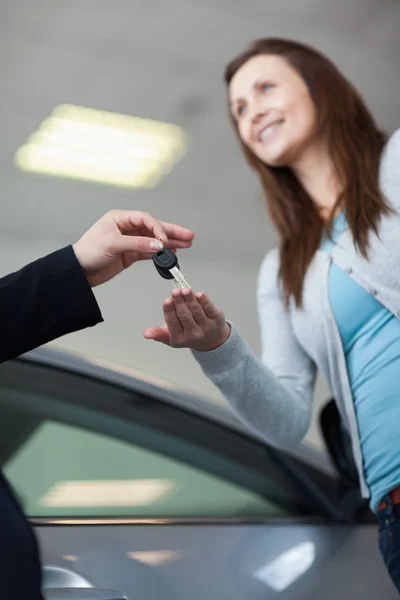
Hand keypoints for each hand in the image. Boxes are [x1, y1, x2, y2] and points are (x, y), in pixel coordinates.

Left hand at [72, 210, 193, 286]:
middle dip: (171, 232)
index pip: (146, 219)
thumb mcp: (113, 245)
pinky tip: (172, 254)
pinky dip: (160, 254)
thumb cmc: (88, 252)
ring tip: (186, 244)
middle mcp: (126, 227)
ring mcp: (130, 241)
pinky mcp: (130, 254)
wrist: (78, 271)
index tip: (164, 240)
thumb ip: (137, 244)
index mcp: (120, 218)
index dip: (158, 228)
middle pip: (154, 227)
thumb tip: (158, 246)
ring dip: (170, 243)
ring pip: (154, 240)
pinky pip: (149, 251)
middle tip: (188, 235)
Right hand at [144, 288, 230, 350]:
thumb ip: (158, 334)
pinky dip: (204, 301)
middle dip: (179, 302)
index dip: (169, 310)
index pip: (172, 322)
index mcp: (179, 338)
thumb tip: (146, 333)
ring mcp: (206, 327)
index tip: (167, 300)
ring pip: (196, 311)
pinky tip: (199, 294)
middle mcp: (193, 334)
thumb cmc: (188, 335)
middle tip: (175, 291)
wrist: (211, 340)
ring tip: (185, 290)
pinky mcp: (216, 319)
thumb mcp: (171, 337)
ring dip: (190, 299)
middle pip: (184, 315)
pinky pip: (209, 309)